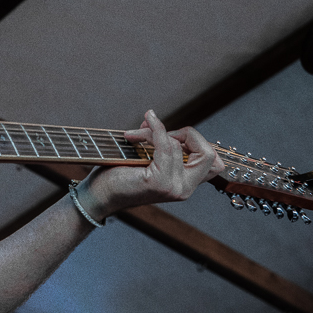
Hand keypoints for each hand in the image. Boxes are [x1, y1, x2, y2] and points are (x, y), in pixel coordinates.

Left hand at [79, 110, 224, 218]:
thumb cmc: (118, 175)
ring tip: (133, 135)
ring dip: (154, 131)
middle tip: (159, 133)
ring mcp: (173, 187)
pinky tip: (146, 122)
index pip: (213, 162)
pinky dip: (156, 129)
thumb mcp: (146, 159)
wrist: (98, 194)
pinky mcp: (159, 182)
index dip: (196, 142)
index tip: (169, 136)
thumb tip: (153, 118)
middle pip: (209, 154)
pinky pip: (166, 146)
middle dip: (187, 135)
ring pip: (177, 145)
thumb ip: (159, 145)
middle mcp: (184, 189)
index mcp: (185, 185)